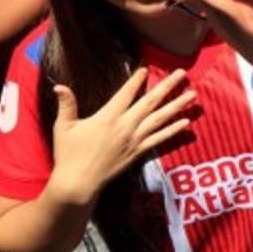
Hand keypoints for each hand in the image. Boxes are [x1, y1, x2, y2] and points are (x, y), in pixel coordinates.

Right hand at [45, 69, 194, 206]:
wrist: (78, 183)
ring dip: (178, 105)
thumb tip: (59, 85)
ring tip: (193, 94)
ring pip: (161, 119)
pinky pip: (160, 139)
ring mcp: (135, 140)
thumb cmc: (69, 154)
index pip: (125, 94)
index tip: (146, 68)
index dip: (136, 81)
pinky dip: (174, 130)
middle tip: (183, 73)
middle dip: (168, 86)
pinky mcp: (139, 152)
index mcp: (107, 117)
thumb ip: (66, 105)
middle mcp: (125, 126)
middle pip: (151, 102)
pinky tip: (187, 122)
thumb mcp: (64, 127)